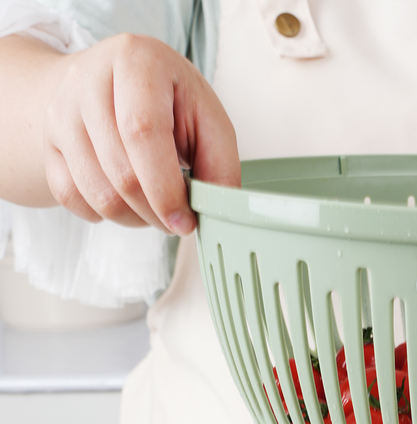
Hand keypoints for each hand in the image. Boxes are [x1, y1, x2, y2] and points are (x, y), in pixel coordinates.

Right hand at [41, 33, 239, 234]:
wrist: (112, 81)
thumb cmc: (170, 102)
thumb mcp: (207, 117)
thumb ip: (221, 163)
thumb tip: (219, 211)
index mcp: (136, 61)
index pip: (142, 132)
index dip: (166, 188)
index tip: (184, 221)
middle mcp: (89, 80)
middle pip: (120, 172)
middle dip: (156, 212)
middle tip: (177, 220)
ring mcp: (61, 110)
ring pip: (96, 192)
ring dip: (134, 218)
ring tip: (155, 209)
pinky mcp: (48, 140)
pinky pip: (71, 197)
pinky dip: (103, 214)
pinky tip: (125, 202)